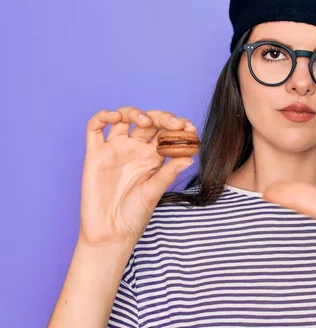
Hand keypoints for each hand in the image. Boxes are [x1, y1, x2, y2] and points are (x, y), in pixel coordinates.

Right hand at [79, 107, 196, 247]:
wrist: (110, 232)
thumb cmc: (134, 215)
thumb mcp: (154, 192)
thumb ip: (169, 173)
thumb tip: (190, 157)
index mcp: (153, 156)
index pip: (166, 133)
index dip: (178, 127)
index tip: (191, 130)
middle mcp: (135, 149)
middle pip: (149, 122)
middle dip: (163, 118)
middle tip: (175, 125)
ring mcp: (115, 149)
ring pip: (124, 118)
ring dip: (135, 113)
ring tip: (145, 122)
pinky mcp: (95, 154)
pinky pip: (94, 129)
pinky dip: (102, 116)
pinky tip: (114, 117)